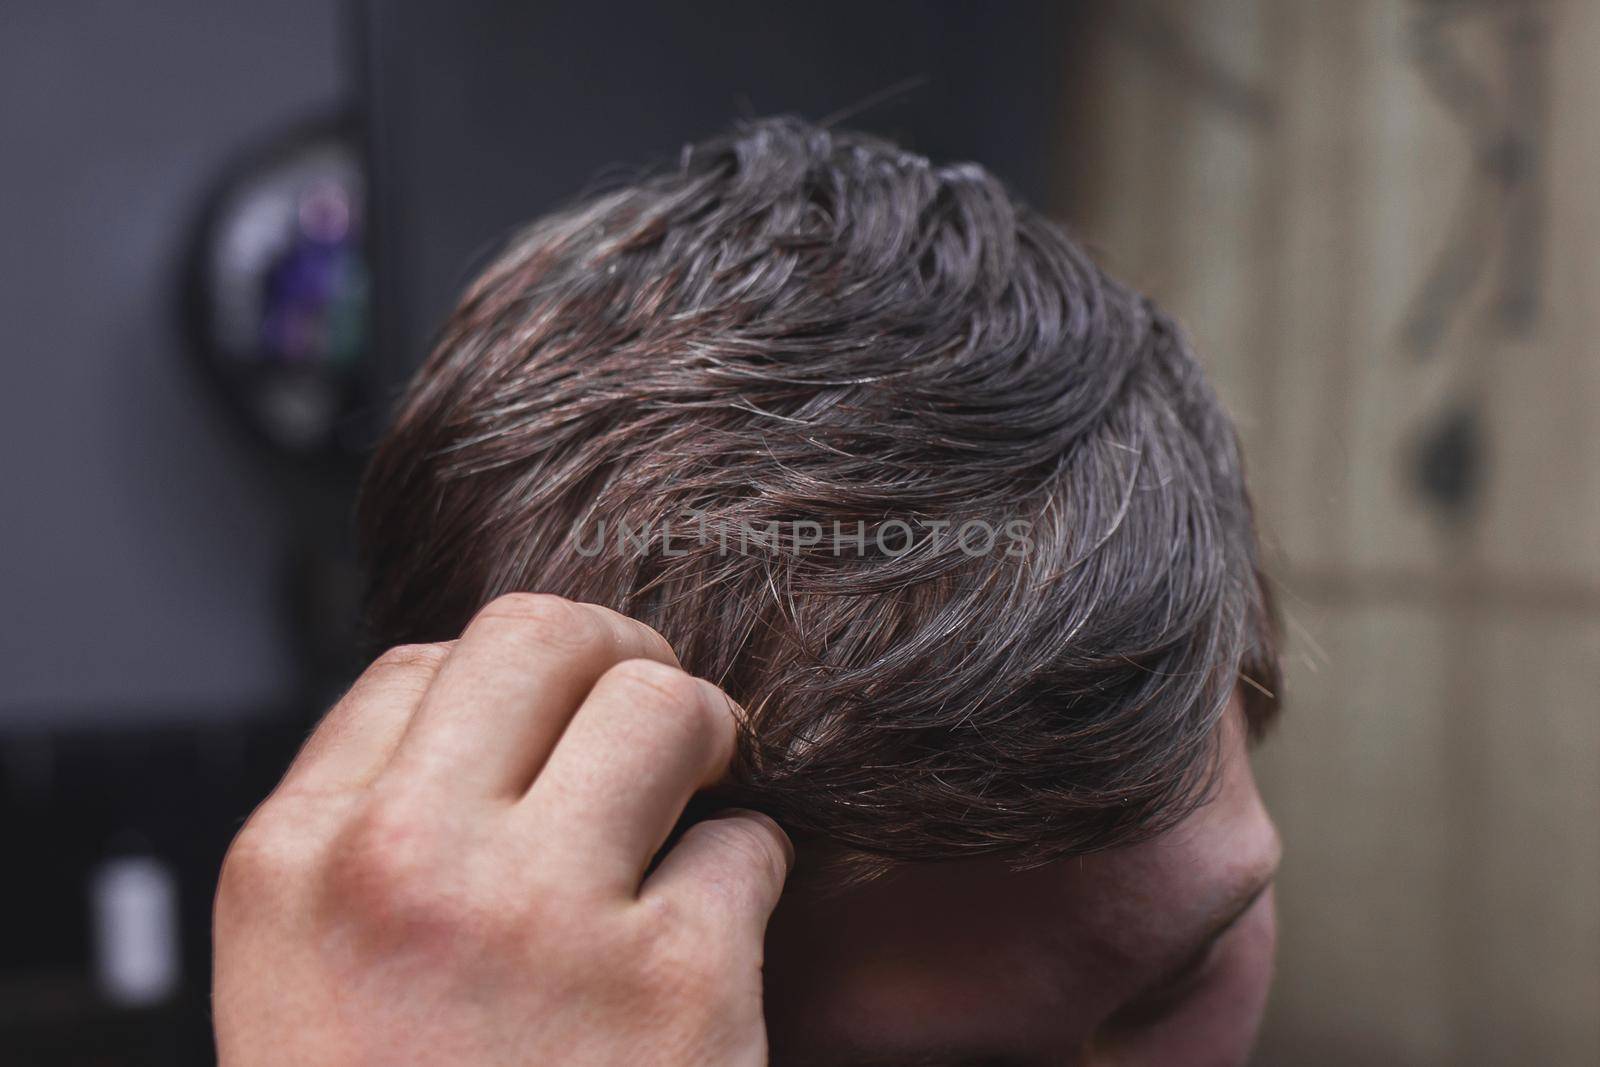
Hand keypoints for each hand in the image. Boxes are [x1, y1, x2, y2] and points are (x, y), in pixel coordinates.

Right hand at [213, 594, 791, 1064]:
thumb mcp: (310, 981)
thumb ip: (375, 841)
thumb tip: (499, 716)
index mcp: (293, 866)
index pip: (417, 666)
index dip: (506, 686)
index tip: (552, 723)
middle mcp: (406, 870)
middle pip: (543, 636)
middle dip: (618, 660)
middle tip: (656, 716)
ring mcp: (543, 921)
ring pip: (664, 706)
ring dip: (703, 747)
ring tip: (700, 804)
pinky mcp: (678, 986)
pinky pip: (753, 847)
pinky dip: (752, 882)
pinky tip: (714, 945)